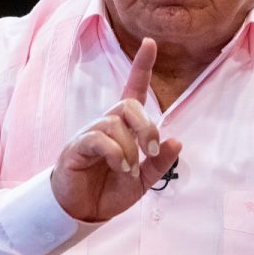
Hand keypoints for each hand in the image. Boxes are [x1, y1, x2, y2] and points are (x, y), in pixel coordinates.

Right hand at [51, 37, 181, 221]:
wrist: (82, 212)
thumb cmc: (109, 190)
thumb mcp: (143, 180)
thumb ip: (160, 163)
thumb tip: (176, 141)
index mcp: (125, 128)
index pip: (134, 89)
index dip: (141, 66)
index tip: (149, 42)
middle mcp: (107, 125)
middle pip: (128, 104)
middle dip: (146, 126)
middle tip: (152, 150)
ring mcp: (90, 134)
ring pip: (115, 123)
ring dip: (130, 149)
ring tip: (129, 170)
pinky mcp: (77, 148)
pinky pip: (98, 139)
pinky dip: (116, 154)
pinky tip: (119, 168)